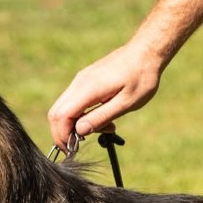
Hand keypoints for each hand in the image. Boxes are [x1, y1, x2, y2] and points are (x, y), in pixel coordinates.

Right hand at [48, 42, 164, 150]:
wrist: (146, 52)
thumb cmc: (141, 78)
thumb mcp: (125, 103)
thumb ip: (100, 117)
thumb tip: (79, 131)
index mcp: (87, 89)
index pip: (61, 116)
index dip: (62, 136)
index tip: (73, 150)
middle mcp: (79, 83)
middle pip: (56, 112)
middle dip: (64, 133)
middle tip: (83, 145)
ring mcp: (81, 80)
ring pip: (64, 107)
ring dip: (77, 124)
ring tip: (106, 128)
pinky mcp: (86, 80)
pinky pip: (74, 101)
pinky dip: (82, 114)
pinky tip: (104, 118)